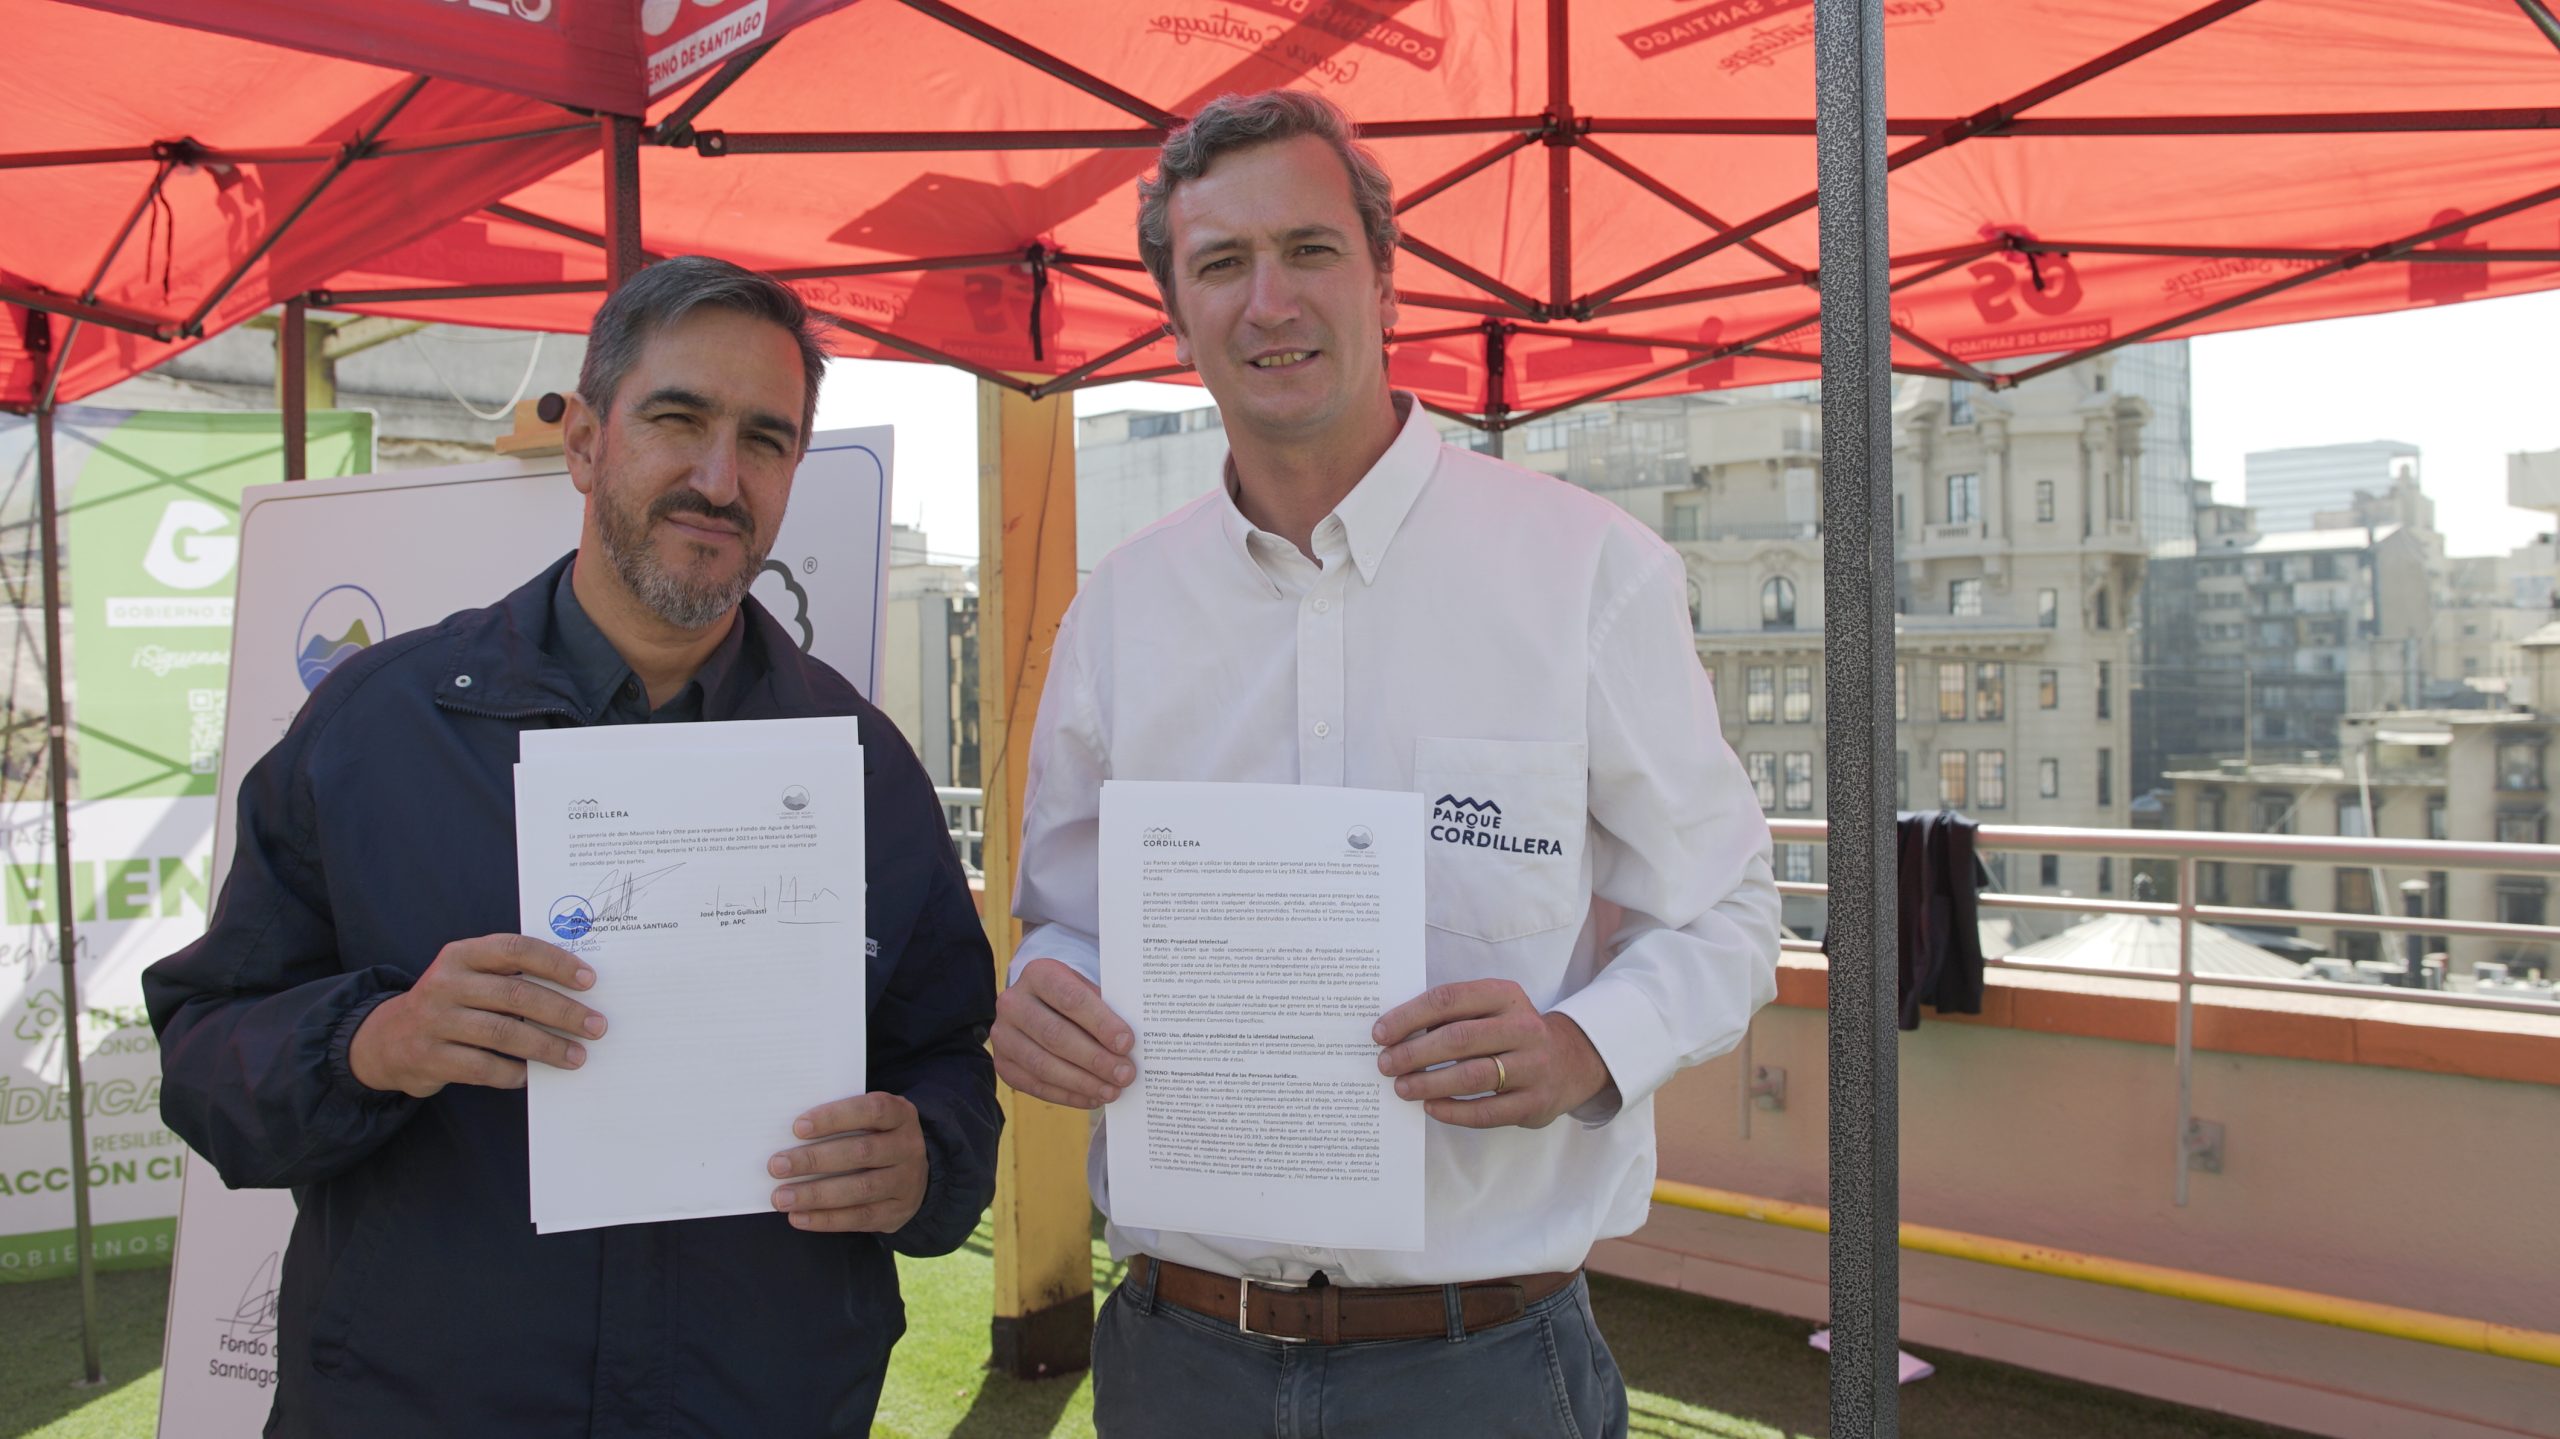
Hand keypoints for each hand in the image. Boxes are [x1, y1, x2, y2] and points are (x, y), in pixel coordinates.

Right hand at [347, 935, 605, 1097]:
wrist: (386, 1040)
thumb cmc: (450, 1003)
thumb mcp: (468, 976)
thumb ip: (509, 975)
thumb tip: (577, 989)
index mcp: (461, 955)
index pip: (515, 949)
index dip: (555, 962)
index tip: (590, 980)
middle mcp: (445, 983)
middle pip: (515, 995)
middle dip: (563, 1012)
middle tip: (596, 1026)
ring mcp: (435, 1022)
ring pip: (503, 1034)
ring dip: (547, 1047)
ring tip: (577, 1056)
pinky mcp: (430, 1057)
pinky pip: (483, 1067)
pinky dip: (514, 1072)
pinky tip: (533, 1075)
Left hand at [768, 1093, 926, 1232]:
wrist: (912, 1173)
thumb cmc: (875, 1138)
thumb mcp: (869, 1121)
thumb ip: (840, 1122)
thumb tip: (790, 1135)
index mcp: (901, 1114)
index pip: (872, 1110)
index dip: (835, 1117)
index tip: (798, 1127)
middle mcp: (909, 1147)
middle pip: (861, 1152)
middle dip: (815, 1160)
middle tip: (777, 1165)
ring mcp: (907, 1181)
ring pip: (860, 1189)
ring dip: (816, 1194)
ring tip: (781, 1197)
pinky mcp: (897, 1212)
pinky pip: (860, 1218)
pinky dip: (825, 1219)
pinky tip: (798, 1217)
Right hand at [990, 957, 1134, 1108]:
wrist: (1038, 1005)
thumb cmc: (1073, 999)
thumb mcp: (1087, 990)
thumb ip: (1105, 1011)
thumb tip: (1129, 1046)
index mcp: (1038, 974)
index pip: (1070, 999)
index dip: (1100, 1023)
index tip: (1127, 1043)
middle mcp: (1013, 1003)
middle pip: (1055, 1035)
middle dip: (1095, 1059)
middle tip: (1125, 1074)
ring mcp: (1003, 1035)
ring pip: (1043, 1064)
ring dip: (1082, 1082)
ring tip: (1112, 1090)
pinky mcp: (1003, 1064)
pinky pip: (1035, 1085)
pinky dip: (1068, 1095)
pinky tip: (1093, 1097)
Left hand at [1373, 980, 1614, 1129]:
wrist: (1570, 1060)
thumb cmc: (1511, 1032)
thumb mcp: (1491, 1008)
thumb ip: (1453, 1014)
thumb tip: (1395, 1033)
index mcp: (1505, 996)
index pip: (1450, 999)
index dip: (1410, 1016)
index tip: (1381, 1033)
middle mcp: (1523, 1027)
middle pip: (1458, 1038)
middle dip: (1414, 1053)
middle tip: (1386, 1064)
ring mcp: (1533, 1066)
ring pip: (1472, 1076)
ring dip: (1429, 1083)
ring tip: (1402, 1088)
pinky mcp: (1534, 1102)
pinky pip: (1487, 1111)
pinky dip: (1453, 1111)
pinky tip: (1431, 1107)